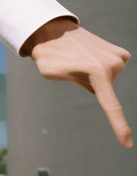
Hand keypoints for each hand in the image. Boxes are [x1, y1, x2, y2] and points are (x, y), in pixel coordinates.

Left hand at [21, 17, 131, 147]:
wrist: (53, 32)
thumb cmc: (49, 56)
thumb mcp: (54, 75)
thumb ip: (77, 83)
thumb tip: (96, 84)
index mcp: (97, 74)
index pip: (110, 107)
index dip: (118, 127)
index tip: (127, 143)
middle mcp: (114, 66)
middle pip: (105, 91)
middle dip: (90, 85)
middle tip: (74, 67)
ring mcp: (120, 58)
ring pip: (109, 81)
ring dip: (95, 75)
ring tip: (81, 60)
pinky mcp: (121, 53)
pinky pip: (112, 70)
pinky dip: (101, 68)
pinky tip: (90, 56)